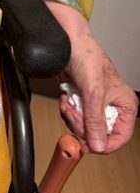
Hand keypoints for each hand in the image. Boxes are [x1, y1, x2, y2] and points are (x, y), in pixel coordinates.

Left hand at [42, 0, 136, 153]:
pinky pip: (74, 118)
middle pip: (99, 134)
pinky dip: (67, 111)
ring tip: (70, 102)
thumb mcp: (93, 93)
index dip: (105, 145)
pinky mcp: (81, 103)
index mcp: (126, 106)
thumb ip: (95, 121)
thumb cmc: (87, 59)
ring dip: (72, 116)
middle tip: (74, 112)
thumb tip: (99, 145)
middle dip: (82, 124)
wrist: (67, 46)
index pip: (121, 137)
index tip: (89, 146)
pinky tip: (66, 99)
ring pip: (84, 127)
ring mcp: (96, 106)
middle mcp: (112, 107)